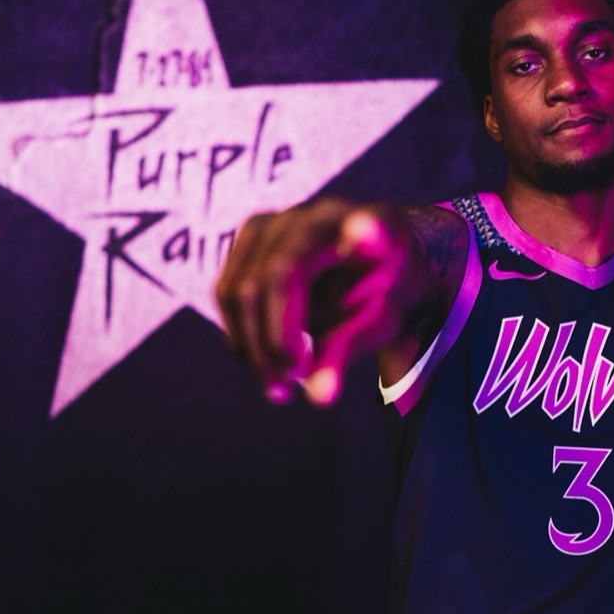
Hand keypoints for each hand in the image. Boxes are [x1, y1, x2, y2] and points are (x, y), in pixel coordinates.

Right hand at [215, 198, 422, 404]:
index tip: (364, 233)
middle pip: (266, 281)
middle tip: (284, 391)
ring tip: (278, 387)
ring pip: (235, 290)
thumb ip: (347, 352)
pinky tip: (267, 361)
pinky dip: (242, 333)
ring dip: (249, 346)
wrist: (379, 257)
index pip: (350, 238)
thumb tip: (318, 398)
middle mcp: (311, 215)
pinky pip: (229, 291)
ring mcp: (273, 223)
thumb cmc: (385, 292)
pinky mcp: (249, 239)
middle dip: (269, 343)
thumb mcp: (380, 323)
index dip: (356, 236)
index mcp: (362, 224)